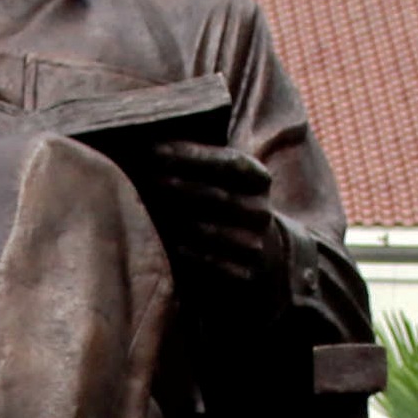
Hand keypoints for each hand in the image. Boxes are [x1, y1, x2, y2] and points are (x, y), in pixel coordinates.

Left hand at [142, 141, 286, 293]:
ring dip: (185, 220)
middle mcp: (260, 211)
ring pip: (217, 230)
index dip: (195, 156)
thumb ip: (198, 162)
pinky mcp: (246, 272)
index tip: (157, 151)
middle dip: (185, 185)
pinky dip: (194, 253)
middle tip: (153, 178)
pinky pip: (216, 262)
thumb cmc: (227, 206)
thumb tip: (153, 145)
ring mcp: (255, 243)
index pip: (231, 163)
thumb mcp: (226, 181)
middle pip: (221, 196)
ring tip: (157, 208)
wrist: (265, 254)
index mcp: (259, 181)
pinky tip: (175, 245)